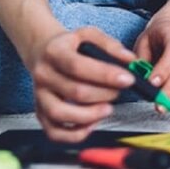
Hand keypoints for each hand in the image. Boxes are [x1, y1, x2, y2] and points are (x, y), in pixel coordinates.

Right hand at [24, 26, 136, 142]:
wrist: (44, 52)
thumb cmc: (70, 46)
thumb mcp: (89, 35)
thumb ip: (110, 46)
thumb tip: (129, 61)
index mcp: (54, 52)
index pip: (78, 66)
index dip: (105, 75)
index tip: (127, 79)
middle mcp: (43, 75)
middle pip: (75, 92)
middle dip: (104, 94)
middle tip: (119, 91)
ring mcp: (40, 96)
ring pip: (61, 114)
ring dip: (90, 116)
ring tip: (107, 108)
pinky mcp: (40, 113)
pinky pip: (54, 132)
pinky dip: (74, 134)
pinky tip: (91, 124)